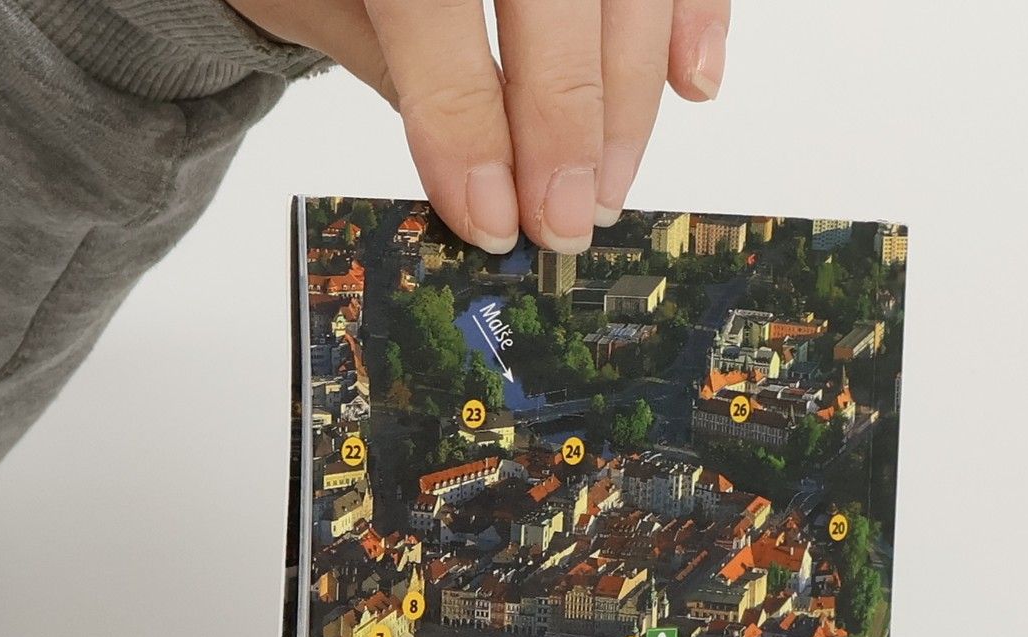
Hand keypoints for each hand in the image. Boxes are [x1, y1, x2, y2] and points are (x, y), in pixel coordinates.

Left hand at [227, 0, 729, 254]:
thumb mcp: (330, 2)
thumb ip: (404, 69)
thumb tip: (483, 191)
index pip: (434, 7)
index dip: (464, 122)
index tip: (489, 220)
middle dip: (565, 127)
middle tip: (562, 223)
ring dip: (629, 100)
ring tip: (604, 190)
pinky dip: (698, 18)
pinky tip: (691, 84)